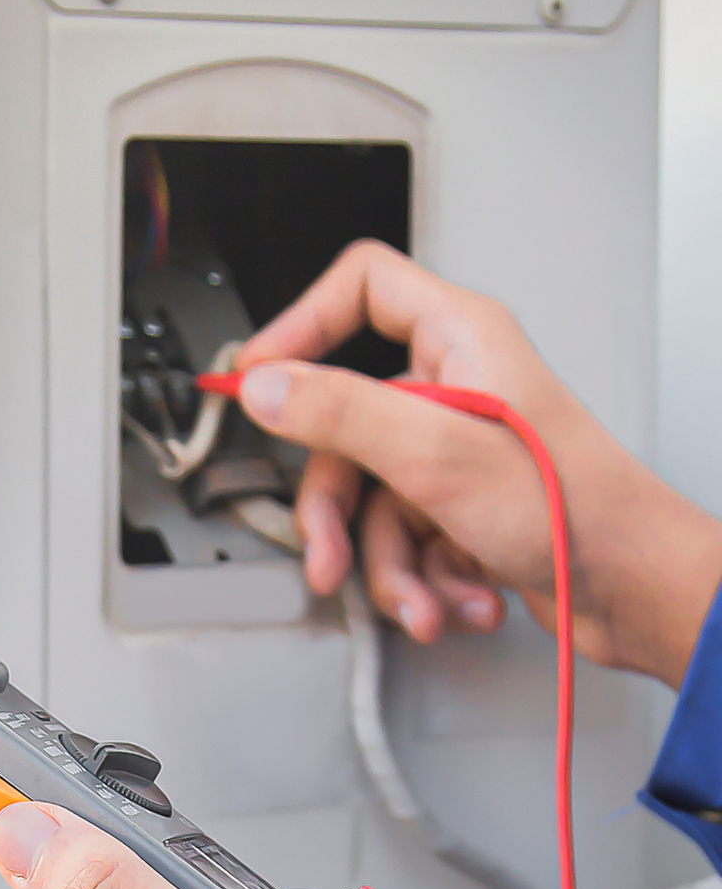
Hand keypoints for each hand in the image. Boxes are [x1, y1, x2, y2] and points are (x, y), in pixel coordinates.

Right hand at [234, 241, 721, 686]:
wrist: (631, 590)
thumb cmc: (573, 510)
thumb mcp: (436, 453)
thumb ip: (340, 412)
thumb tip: (265, 385)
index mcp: (458, 343)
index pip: (363, 289)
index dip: (301, 325)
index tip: (257, 376)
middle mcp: (453, 390)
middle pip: (343, 431)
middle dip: (339, 514)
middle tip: (331, 553)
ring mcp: (454, 453)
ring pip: (370, 503)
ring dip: (389, 568)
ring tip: (422, 599)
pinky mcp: (459, 509)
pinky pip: (403, 542)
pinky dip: (422, 582)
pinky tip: (456, 599)